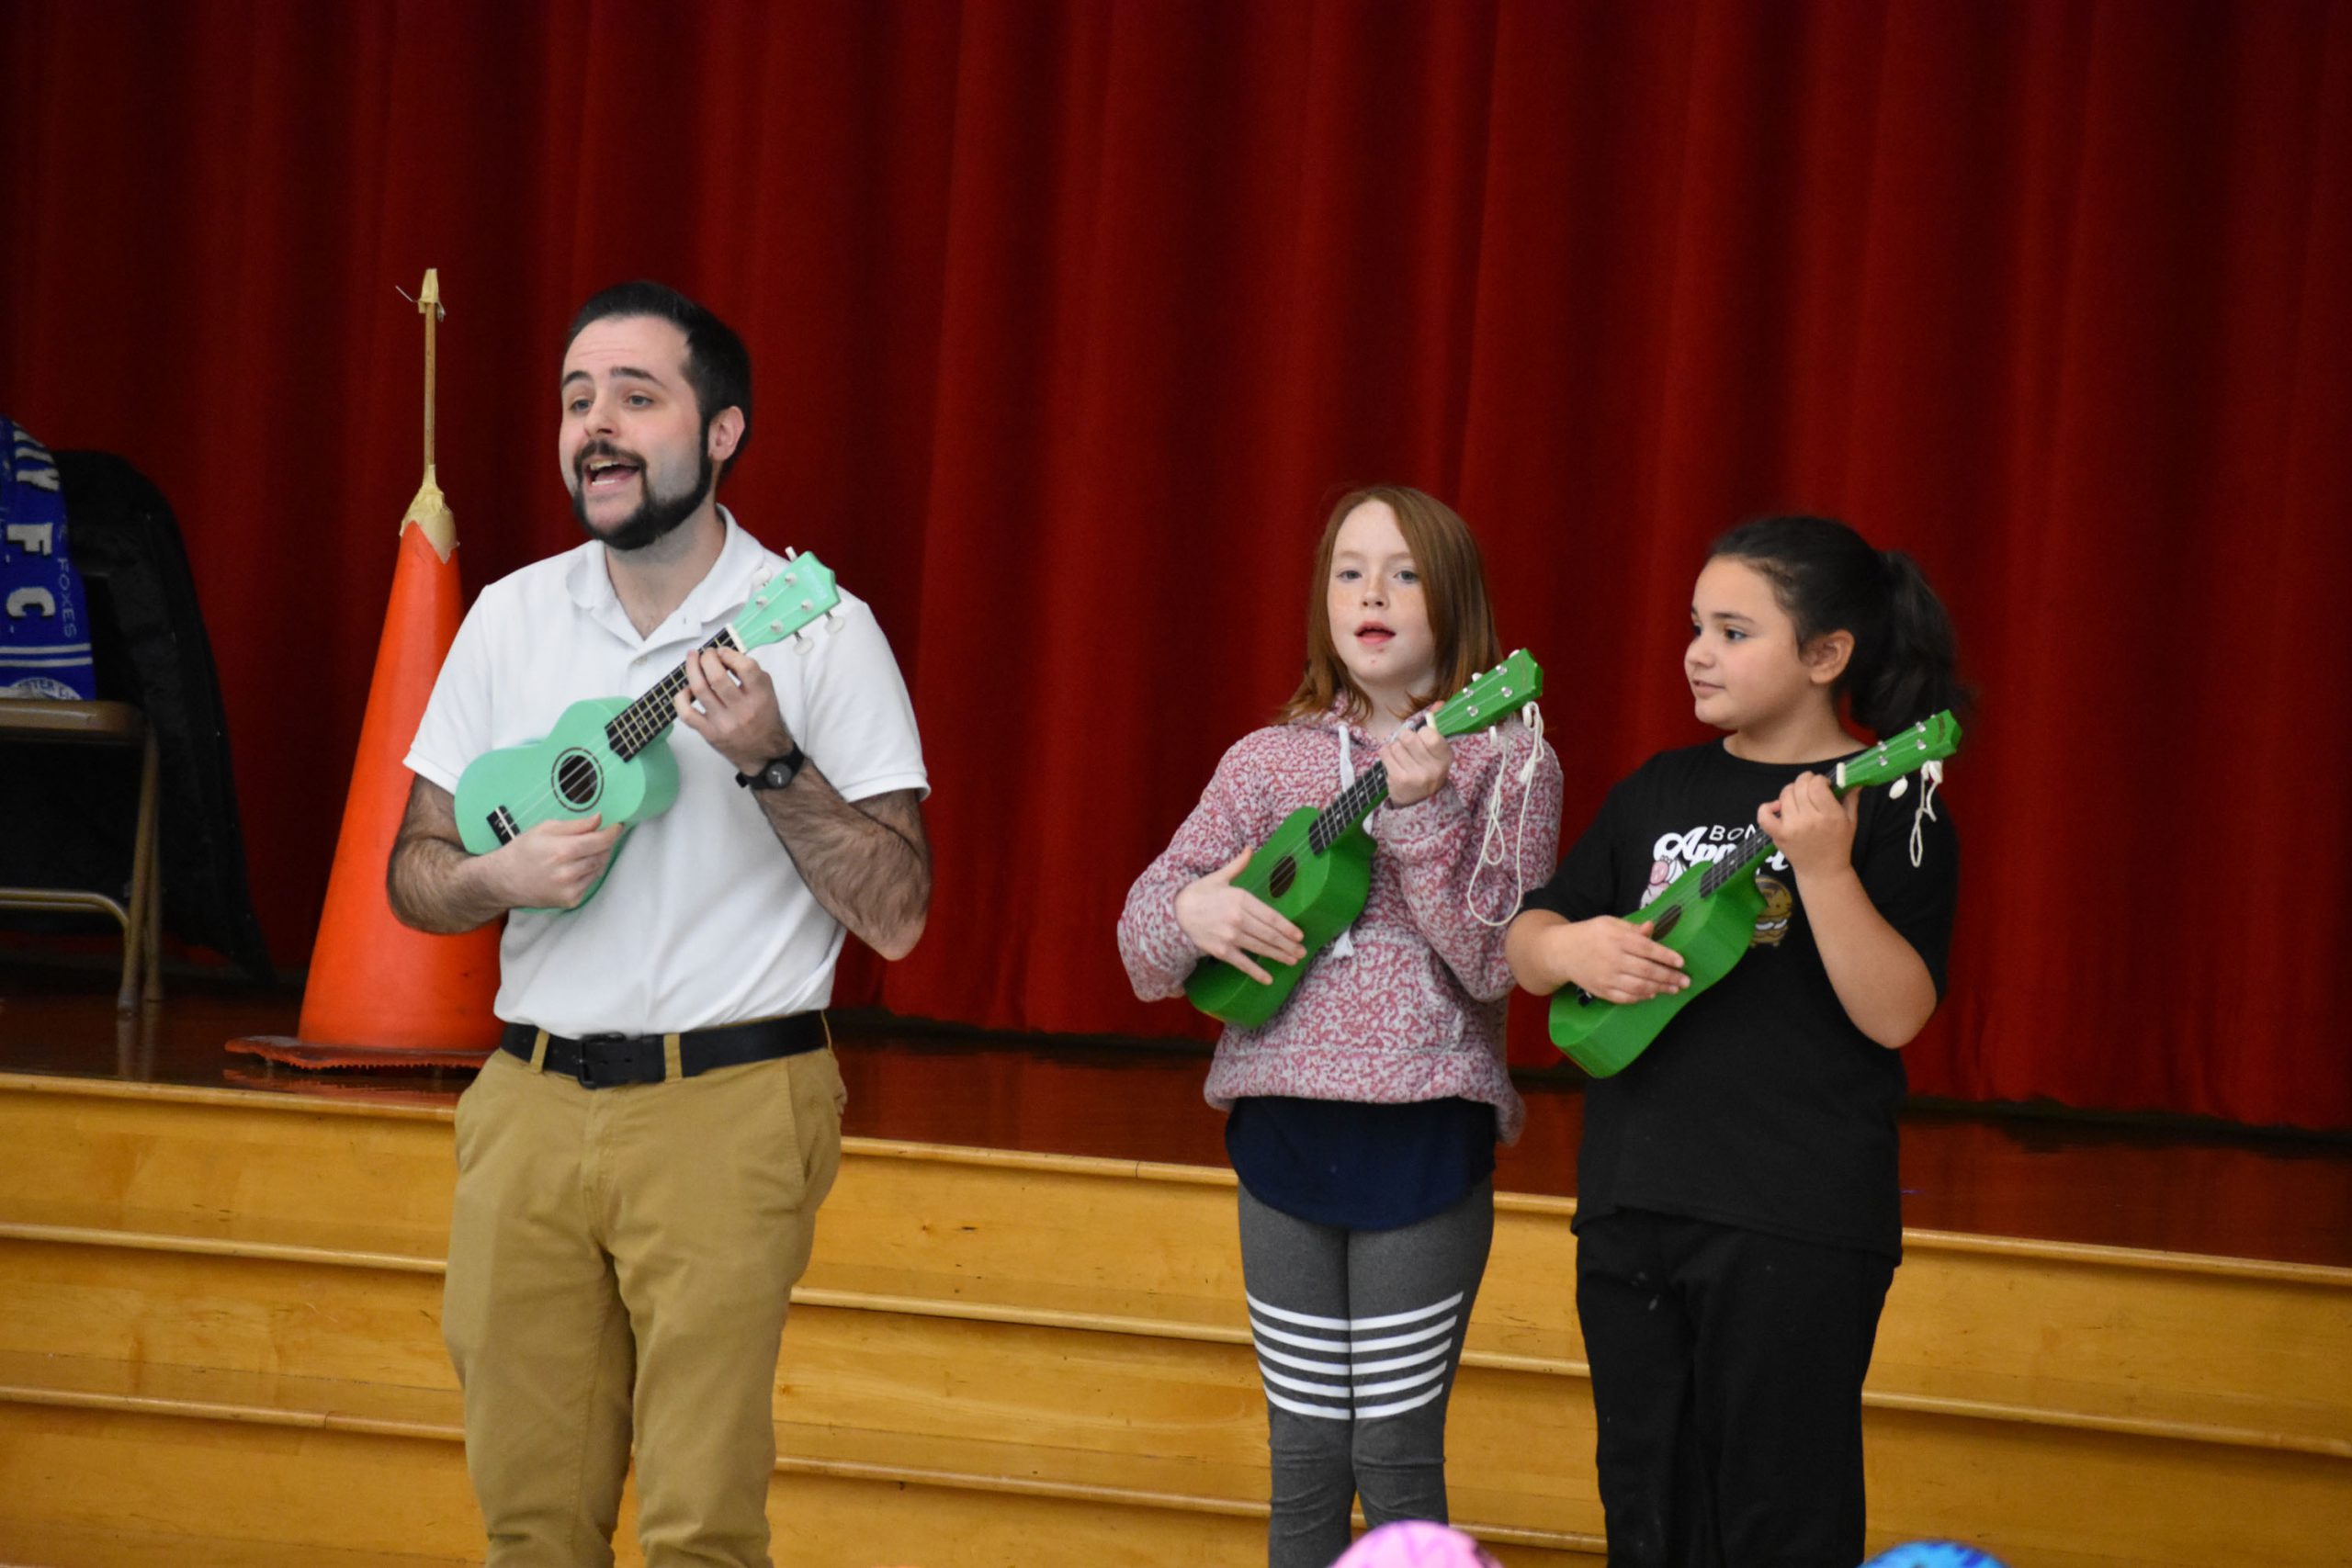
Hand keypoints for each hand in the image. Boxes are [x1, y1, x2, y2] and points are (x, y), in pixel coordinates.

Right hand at [491, 813, 624, 909]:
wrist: (504, 880)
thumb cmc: (523, 851)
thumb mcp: (545, 829)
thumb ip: (576, 825)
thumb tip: (599, 819)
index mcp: (562, 851)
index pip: (600, 841)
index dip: (613, 833)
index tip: (617, 826)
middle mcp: (568, 873)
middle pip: (602, 855)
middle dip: (603, 844)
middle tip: (596, 837)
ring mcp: (570, 889)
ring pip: (598, 869)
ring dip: (596, 858)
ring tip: (580, 853)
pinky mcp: (571, 900)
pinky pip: (590, 882)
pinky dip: (588, 873)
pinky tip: (573, 868)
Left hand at [675, 645, 793, 774]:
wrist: (763, 752)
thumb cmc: (764, 718)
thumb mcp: (768, 692)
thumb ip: (750, 672)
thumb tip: (724, 656)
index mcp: (760, 696)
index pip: (745, 667)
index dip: (729, 653)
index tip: (723, 652)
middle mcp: (742, 709)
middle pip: (717, 676)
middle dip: (707, 658)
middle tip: (706, 654)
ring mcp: (723, 722)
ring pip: (700, 689)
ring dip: (692, 669)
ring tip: (692, 659)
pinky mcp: (709, 733)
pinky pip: (687, 713)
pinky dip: (682, 697)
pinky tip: (686, 690)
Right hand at [1174, 848, 1305, 984]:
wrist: (1174, 913)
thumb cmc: (1198, 893)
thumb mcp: (1219, 877)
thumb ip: (1238, 865)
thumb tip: (1250, 849)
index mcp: (1241, 899)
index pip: (1270, 916)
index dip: (1287, 927)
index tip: (1299, 934)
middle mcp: (1238, 919)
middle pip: (1269, 934)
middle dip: (1288, 944)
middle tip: (1302, 951)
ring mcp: (1230, 936)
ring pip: (1260, 948)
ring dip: (1279, 955)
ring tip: (1292, 960)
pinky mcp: (1221, 951)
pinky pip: (1242, 963)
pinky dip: (1256, 972)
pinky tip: (1268, 979)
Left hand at [1382, 716, 1452, 807]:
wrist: (1420, 801)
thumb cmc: (1427, 769)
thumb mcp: (1437, 751)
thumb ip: (1437, 726)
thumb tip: (1439, 703)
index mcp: (1445, 757)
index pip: (1430, 733)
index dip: (1422, 732)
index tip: (1423, 739)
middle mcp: (1433, 768)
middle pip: (1408, 736)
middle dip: (1406, 738)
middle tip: (1409, 748)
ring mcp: (1415, 775)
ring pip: (1395, 744)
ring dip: (1396, 747)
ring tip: (1402, 758)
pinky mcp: (1399, 779)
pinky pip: (1385, 753)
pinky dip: (1387, 754)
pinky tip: (1394, 762)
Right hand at [1558, 915, 1687, 1004]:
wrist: (1561, 952)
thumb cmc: (1589, 934)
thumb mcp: (1609, 923)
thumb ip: (1632, 928)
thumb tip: (1652, 928)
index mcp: (1616, 938)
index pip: (1647, 948)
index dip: (1666, 956)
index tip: (1681, 962)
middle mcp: (1613, 958)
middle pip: (1647, 970)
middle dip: (1669, 976)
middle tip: (1685, 981)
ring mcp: (1607, 977)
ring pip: (1639, 986)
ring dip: (1660, 988)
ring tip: (1674, 989)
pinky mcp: (1602, 990)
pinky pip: (1626, 997)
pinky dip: (1641, 997)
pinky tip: (1652, 993)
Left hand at [1757, 771, 1857, 880]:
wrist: (1823, 872)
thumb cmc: (1838, 845)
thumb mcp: (1851, 821)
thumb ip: (1851, 798)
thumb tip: (1854, 779)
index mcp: (1830, 815)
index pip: (1817, 785)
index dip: (1818, 779)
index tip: (1822, 784)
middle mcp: (1810, 820)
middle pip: (1800, 787)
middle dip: (1805, 781)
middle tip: (1810, 788)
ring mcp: (1792, 827)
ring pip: (1785, 795)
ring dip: (1791, 791)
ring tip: (1798, 798)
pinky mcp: (1778, 835)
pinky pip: (1764, 816)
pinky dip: (1766, 807)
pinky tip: (1777, 807)